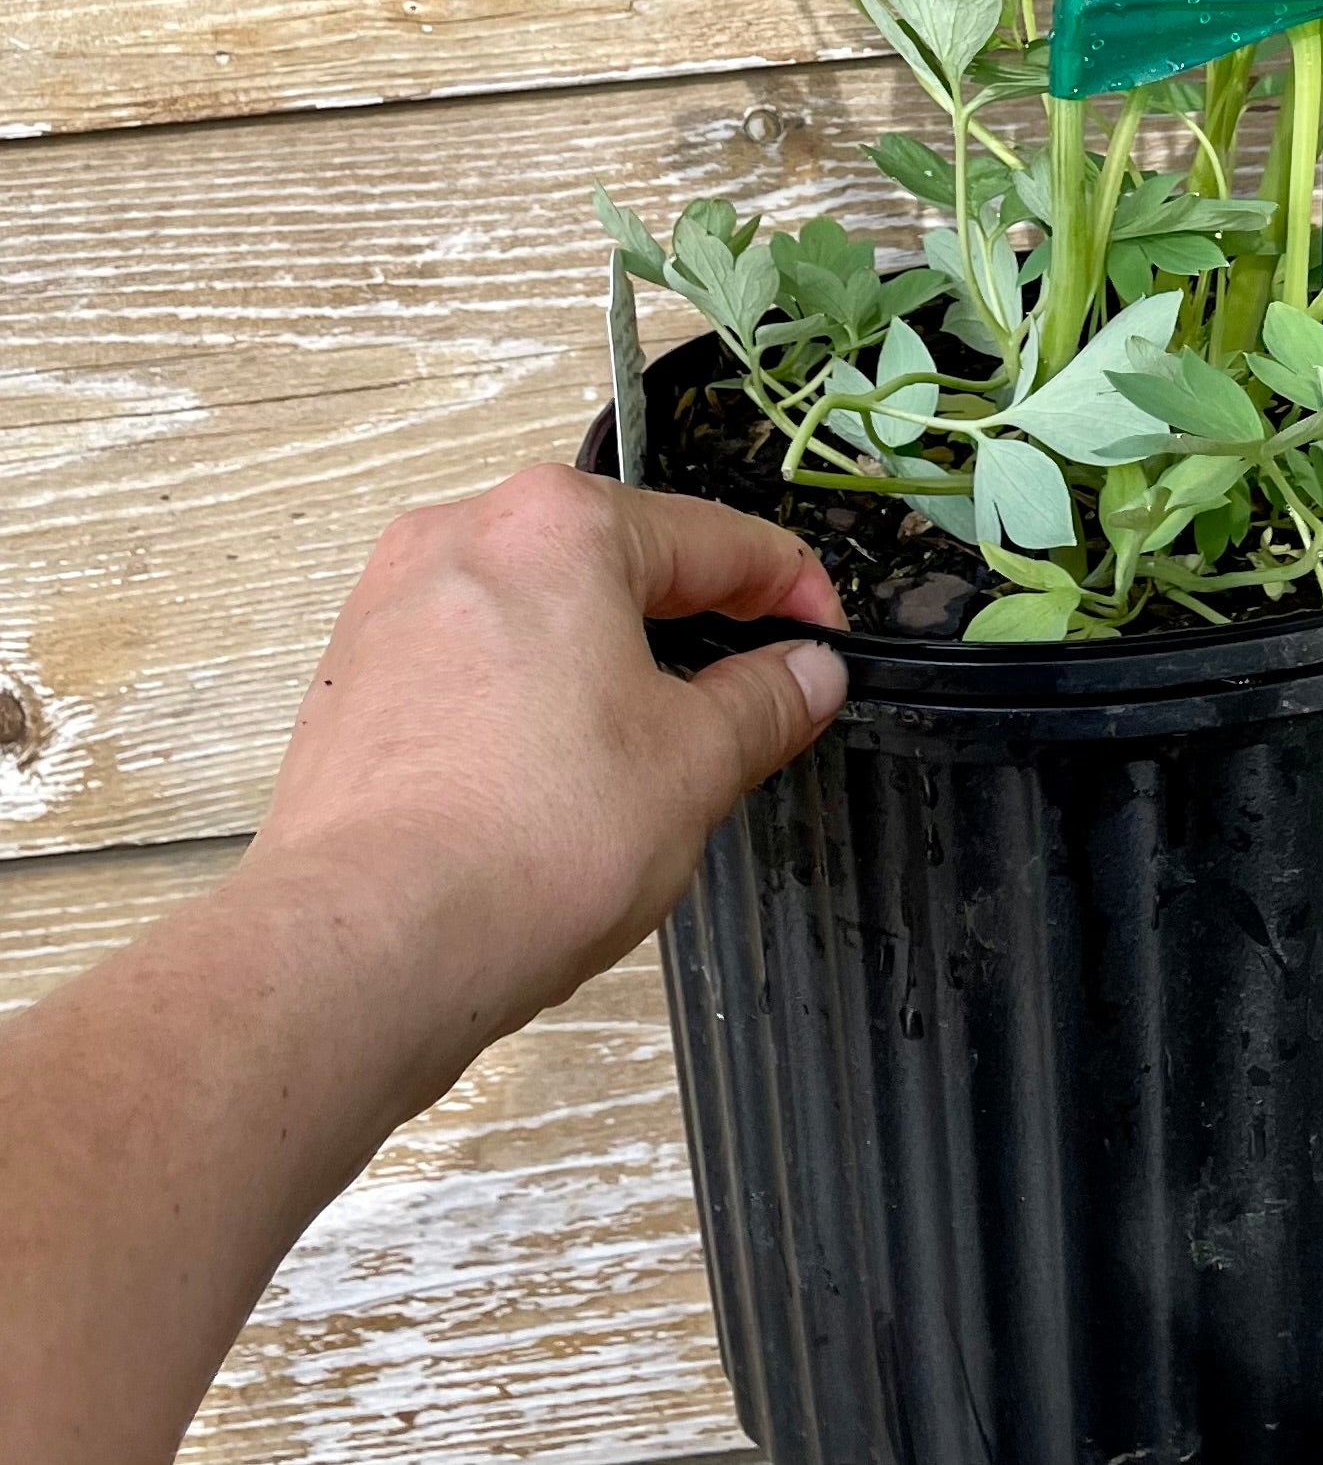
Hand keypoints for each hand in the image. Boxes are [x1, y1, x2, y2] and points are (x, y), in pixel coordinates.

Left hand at [245, 464, 846, 1084]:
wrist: (362, 945)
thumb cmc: (543, 836)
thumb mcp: (694, 766)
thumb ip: (764, 702)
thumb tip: (810, 670)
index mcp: (559, 524)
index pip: (713, 540)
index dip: (792, 592)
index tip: (829, 646)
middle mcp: (462, 532)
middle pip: (613, 562)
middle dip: (686, 624)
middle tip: (746, 699)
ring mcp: (388, 605)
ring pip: (532, 613)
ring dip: (599, 664)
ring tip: (644, 752)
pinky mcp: (345, 682)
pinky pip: (465, 665)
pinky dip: (521, 702)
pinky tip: (542, 781)